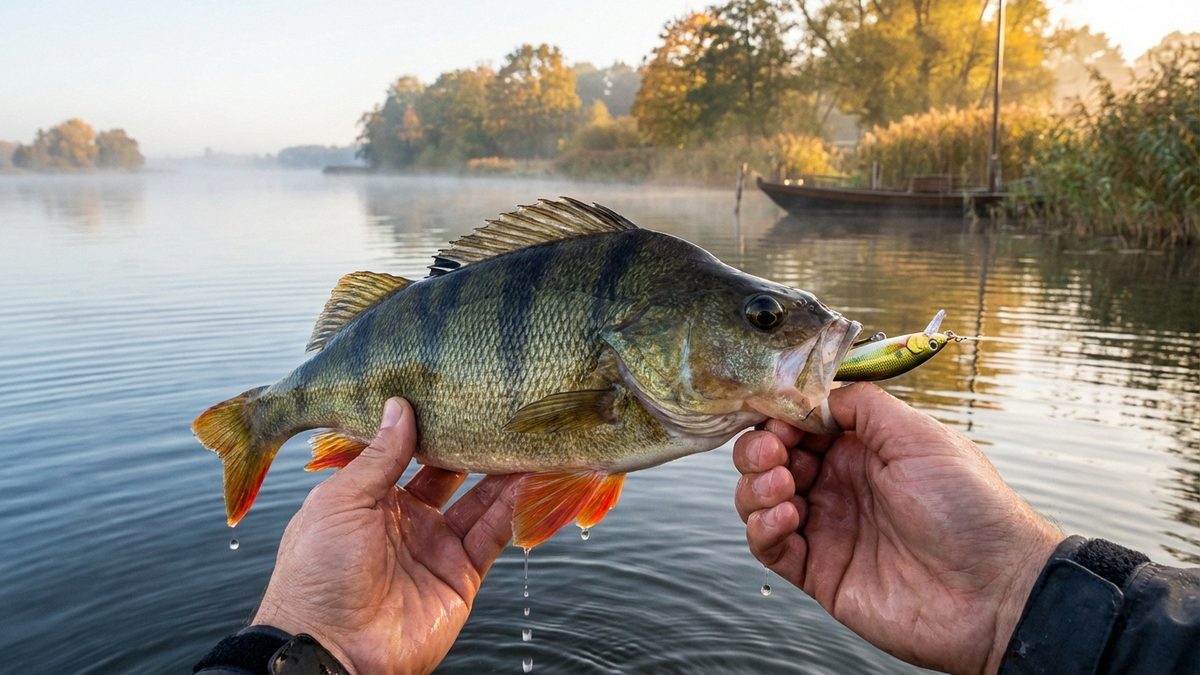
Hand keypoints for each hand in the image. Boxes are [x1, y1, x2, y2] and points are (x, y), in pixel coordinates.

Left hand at [251, 397, 518, 673]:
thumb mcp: (340, 501)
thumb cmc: (317, 573)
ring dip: (501, 473)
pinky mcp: (460, 578)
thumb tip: (400, 406)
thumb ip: (380, 456)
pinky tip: (525, 479)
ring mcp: (435, 549)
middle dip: (471, 447)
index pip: (408, 454)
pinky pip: (491, 535)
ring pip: (479, 502)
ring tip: (523, 439)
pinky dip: (510, 508)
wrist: (330, 649)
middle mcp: (406, 521)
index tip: (453, 395)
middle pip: (450, 475)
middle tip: (497, 413)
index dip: (430, 427)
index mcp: (370, 501)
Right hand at [734, 383, 1061, 673]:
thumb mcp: (920, 436)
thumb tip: (817, 392)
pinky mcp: (820, 572)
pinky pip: (770, 547)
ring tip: (782, 485)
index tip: (775, 415)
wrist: (997, 591)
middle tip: (772, 452)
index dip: (780, 417)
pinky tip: (784, 517)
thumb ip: (864, 405)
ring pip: (760, 500)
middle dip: (759, 449)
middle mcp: (840, 486)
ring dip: (757, 486)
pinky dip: (763, 528)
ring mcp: (828, 529)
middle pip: (771, 459)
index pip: (799, 425)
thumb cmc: (972, 510)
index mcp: (863, 451)